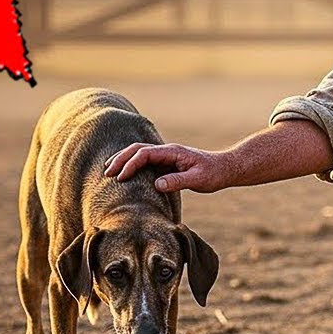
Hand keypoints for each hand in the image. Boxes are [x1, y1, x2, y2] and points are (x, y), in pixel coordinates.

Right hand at [103, 143, 232, 193]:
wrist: (225, 168)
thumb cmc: (214, 174)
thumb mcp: (198, 180)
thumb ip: (178, 181)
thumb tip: (156, 184)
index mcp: (172, 152)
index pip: (145, 153)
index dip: (131, 164)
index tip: (121, 178)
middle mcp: (167, 151)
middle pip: (137, 149)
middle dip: (120, 159)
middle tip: (107, 173)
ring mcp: (166, 156)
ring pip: (139, 153)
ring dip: (123, 160)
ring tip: (108, 171)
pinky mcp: (167, 163)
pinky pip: (145, 161)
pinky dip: (132, 165)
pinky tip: (124, 174)